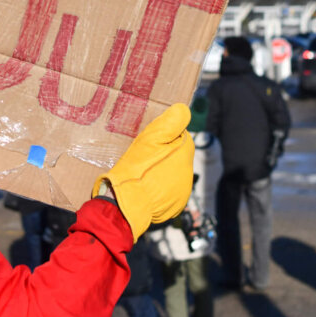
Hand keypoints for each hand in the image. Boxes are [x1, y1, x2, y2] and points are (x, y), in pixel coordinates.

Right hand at [93, 104, 194, 239]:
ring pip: (173, 174)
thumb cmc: (136, 168)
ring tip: (143, 174)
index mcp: (185, 154)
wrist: (127, 203)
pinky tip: (146, 188)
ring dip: (163, 172)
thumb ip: (170, 122)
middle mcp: (188, 174)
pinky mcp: (175, 207)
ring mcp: (183, 192)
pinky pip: (169, 192)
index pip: (181, 138)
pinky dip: (160, 189)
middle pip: (177, 157)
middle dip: (165, 155)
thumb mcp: (150, 138)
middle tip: (144, 159)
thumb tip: (183, 109)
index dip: (165, 138)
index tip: (150, 143)